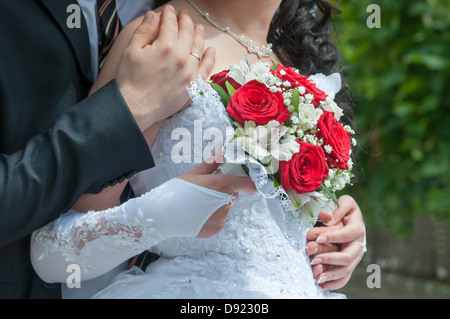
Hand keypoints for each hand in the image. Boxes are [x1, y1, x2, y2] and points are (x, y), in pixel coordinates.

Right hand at [115, 6, 215, 131]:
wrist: (135, 107)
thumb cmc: (130, 80)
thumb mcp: (131, 50)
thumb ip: (144, 31)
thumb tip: (153, 15)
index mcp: (165, 47)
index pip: (170, 23)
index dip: (169, 14)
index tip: (169, 9)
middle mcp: (181, 58)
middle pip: (187, 33)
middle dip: (185, 20)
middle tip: (183, 15)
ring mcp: (189, 73)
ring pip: (199, 48)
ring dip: (199, 35)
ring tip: (198, 27)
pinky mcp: (193, 86)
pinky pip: (206, 69)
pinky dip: (210, 58)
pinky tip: (210, 50)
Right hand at [178, 146, 256, 237]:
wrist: (161, 216)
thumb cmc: (176, 191)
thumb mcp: (194, 174)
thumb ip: (212, 162)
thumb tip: (222, 146)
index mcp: (221, 184)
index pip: (247, 184)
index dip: (251, 184)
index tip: (252, 185)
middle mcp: (225, 201)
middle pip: (233, 195)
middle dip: (223, 193)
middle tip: (205, 193)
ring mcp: (221, 217)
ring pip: (225, 208)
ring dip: (217, 206)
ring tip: (198, 206)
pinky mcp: (216, 229)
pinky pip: (219, 220)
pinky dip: (212, 218)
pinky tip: (197, 215)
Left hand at [306, 195, 365, 290]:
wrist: (351, 219)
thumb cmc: (345, 209)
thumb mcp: (345, 202)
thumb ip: (338, 208)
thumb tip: (328, 218)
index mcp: (357, 227)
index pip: (346, 234)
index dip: (333, 236)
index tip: (317, 238)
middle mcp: (358, 244)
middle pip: (347, 256)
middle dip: (329, 259)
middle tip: (313, 259)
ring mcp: (354, 256)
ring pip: (345, 269)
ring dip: (331, 274)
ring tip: (317, 277)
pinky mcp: (350, 264)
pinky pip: (344, 277)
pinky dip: (335, 283)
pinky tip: (323, 286)